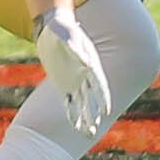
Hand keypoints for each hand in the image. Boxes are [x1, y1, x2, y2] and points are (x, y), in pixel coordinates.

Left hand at [33, 6, 111, 138]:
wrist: (53, 26)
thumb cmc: (61, 28)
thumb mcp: (67, 35)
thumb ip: (75, 48)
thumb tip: (87, 62)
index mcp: (89, 65)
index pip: (99, 85)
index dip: (103, 98)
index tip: (106, 111)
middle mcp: (84, 76)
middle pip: (91, 98)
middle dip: (94, 114)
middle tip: (96, 130)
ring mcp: (73, 81)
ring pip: (81, 103)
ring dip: (85, 117)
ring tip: (89, 132)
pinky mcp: (62, 83)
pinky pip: (68, 101)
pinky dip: (71, 113)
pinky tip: (74, 125)